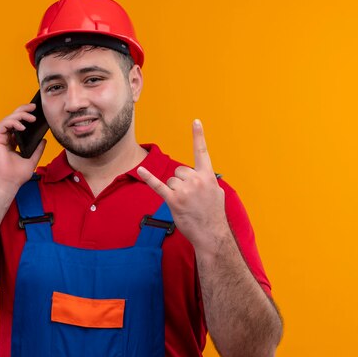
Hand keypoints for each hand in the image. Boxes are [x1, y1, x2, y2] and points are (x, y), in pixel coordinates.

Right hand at [0, 103, 46, 193]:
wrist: (7, 184)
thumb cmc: (15, 176)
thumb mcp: (32, 160)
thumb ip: (37, 150)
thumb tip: (44, 140)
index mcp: (10, 142)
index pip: (17, 125)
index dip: (25, 116)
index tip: (36, 112)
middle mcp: (4, 138)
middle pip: (12, 119)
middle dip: (23, 110)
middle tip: (34, 107)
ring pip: (8, 119)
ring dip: (20, 115)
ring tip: (31, 118)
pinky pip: (3, 125)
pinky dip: (13, 122)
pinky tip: (22, 126)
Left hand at [137, 120, 229, 254]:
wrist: (211, 234)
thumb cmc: (214, 215)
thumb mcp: (217, 193)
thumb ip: (207, 181)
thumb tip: (201, 176)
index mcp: (208, 176)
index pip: (202, 152)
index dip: (198, 136)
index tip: (195, 121)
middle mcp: (196, 180)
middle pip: (179, 170)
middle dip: (181, 182)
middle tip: (190, 198)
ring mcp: (184, 190)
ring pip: (171, 180)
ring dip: (174, 191)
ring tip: (185, 204)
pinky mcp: (173, 200)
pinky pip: (158, 185)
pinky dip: (148, 178)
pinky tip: (140, 170)